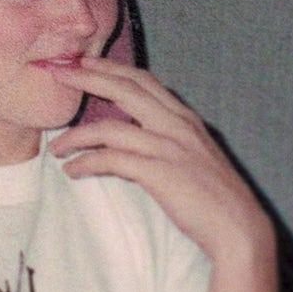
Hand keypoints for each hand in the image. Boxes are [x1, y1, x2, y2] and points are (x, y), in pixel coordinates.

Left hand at [49, 56, 273, 263]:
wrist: (238, 228)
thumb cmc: (214, 197)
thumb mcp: (193, 155)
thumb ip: (168, 138)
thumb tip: (136, 134)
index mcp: (184, 118)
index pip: (143, 80)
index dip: (111, 68)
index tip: (83, 63)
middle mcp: (176, 125)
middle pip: (124, 89)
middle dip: (88, 78)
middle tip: (58, 74)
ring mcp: (168, 148)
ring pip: (109, 128)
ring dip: (76, 135)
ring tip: (54, 148)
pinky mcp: (159, 173)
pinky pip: (111, 160)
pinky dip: (86, 163)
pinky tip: (72, 170)